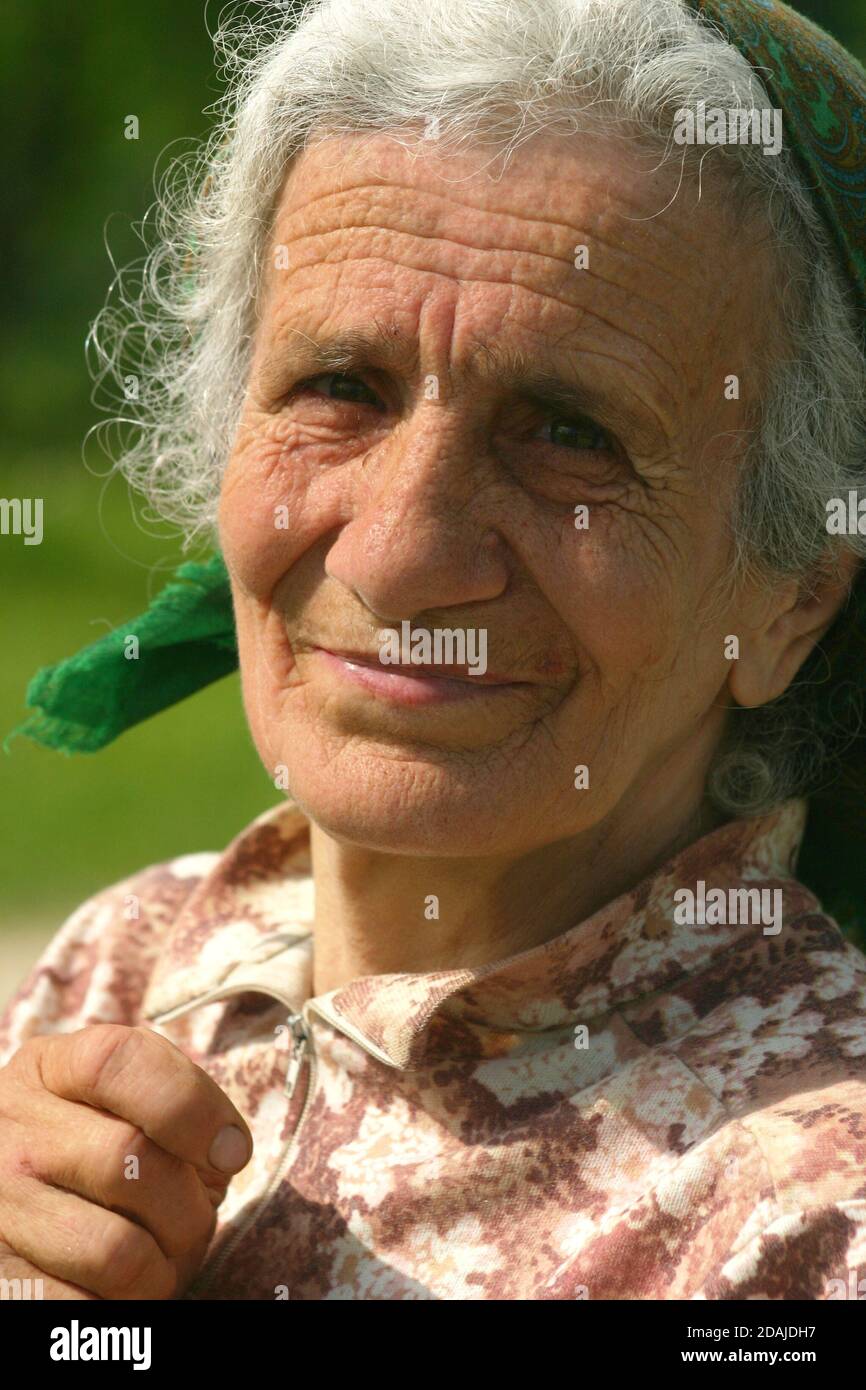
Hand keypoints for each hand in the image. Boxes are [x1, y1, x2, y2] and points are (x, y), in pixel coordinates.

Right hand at [0, 1024, 251, 1298]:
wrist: (14, 1206)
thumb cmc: (93, 1148)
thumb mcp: (120, 1100)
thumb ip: (174, 1103)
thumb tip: (226, 1152)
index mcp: (50, 1070)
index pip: (118, 1061)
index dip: (191, 1105)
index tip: (231, 1151)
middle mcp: (11, 1131)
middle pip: (128, 1158)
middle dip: (189, 1204)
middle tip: (195, 1220)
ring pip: (117, 1251)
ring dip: (162, 1270)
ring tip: (159, 1261)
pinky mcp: (1, 1284)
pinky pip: (86, 1308)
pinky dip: (123, 1308)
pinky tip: (117, 1288)